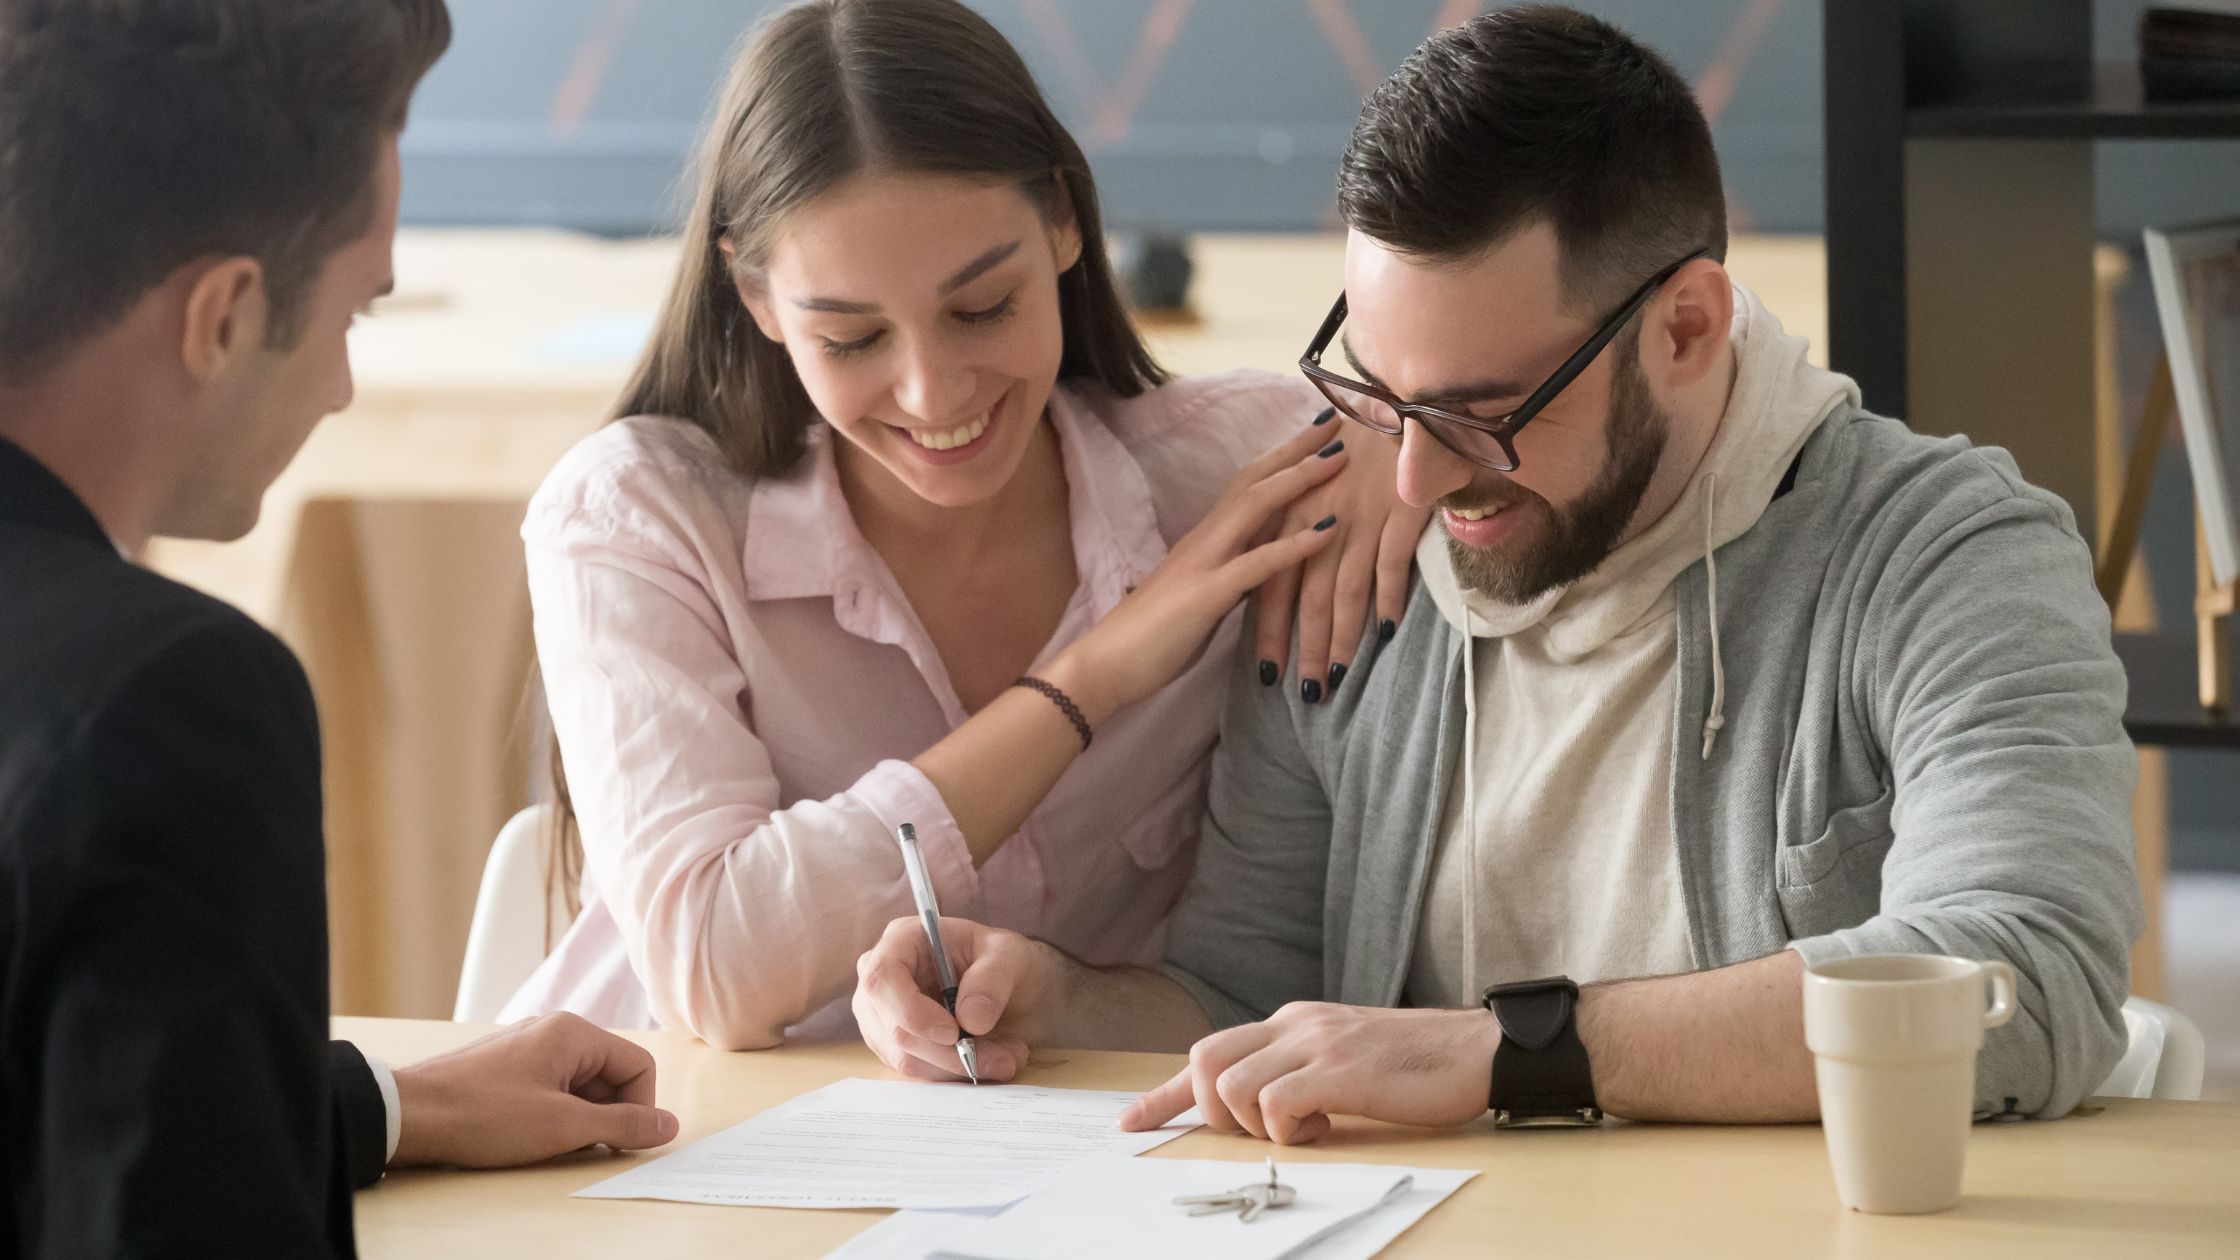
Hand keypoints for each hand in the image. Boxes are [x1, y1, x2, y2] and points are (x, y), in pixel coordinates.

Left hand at [390, 1012, 679, 1167]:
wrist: (410, 1115)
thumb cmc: (484, 1115)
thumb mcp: (564, 1127)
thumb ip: (624, 1124)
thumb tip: (669, 1125)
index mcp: (574, 1034)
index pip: (638, 1066)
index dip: (640, 1108)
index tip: (621, 1141)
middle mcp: (554, 1032)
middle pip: (609, 1075)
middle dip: (604, 1116)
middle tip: (579, 1146)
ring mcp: (528, 1049)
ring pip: (579, 1086)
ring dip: (577, 1120)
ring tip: (547, 1143)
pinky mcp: (507, 1068)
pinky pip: (551, 1089)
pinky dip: (551, 1115)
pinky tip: (527, 1136)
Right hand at [851, 915, 1055, 1081]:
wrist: (1004, 985)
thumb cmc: (999, 959)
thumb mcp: (1009, 955)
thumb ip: (992, 980)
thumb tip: (970, 1020)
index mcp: (900, 941)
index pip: (882, 978)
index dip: (912, 1011)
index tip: (954, 1033)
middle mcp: (880, 980)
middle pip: (896, 1029)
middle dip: (952, 1053)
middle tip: (1005, 1059)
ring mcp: (881, 1016)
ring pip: (907, 1058)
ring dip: (960, 1067)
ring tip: (1008, 1057)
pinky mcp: (892, 1046)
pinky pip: (918, 1071)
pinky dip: (955, 1074)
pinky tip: (990, 1060)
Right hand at [1048, 422, 1347, 720]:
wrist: (1105, 665)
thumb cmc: (1152, 637)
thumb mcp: (1202, 596)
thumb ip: (1231, 575)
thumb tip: (1263, 568)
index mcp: (1205, 539)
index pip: (1247, 484)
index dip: (1282, 457)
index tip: (1318, 434)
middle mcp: (1206, 539)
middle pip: (1255, 479)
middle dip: (1297, 448)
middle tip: (1339, 420)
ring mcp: (1205, 562)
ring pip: (1256, 506)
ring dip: (1301, 479)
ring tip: (1340, 457)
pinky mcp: (1207, 595)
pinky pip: (1258, 563)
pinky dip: (1297, 544)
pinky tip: (1330, 530)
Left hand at [1119, 1004, 1495, 1144]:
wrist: (1478, 1049)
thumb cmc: (1416, 1064)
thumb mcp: (1343, 1056)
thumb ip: (1300, 1069)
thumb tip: (1261, 1108)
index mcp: (1292, 1021)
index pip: (1210, 1051)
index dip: (1163, 1094)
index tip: (1131, 1122)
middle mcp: (1294, 1024)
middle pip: (1204, 1060)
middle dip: (1210, 1111)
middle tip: (1255, 1131)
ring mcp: (1316, 1044)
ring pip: (1231, 1085)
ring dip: (1254, 1124)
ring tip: (1304, 1128)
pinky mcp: (1341, 1071)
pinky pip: (1277, 1104)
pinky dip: (1287, 1129)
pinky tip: (1324, 1128)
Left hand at [1252, 413, 1426, 702]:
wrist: (1398, 402)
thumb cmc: (1357, 448)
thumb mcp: (1315, 486)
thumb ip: (1300, 529)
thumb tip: (1289, 576)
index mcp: (1292, 515)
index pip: (1272, 583)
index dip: (1269, 630)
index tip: (1267, 673)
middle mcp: (1319, 521)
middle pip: (1306, 597)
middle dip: (1303, 649)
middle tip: (1304, 695)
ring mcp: (1359, 518)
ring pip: (1344, 591)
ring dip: (1341, 639)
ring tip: (1338, 678)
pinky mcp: (1397, 513)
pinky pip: (1390, 565)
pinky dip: (1389, 600)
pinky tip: (1386, 633)